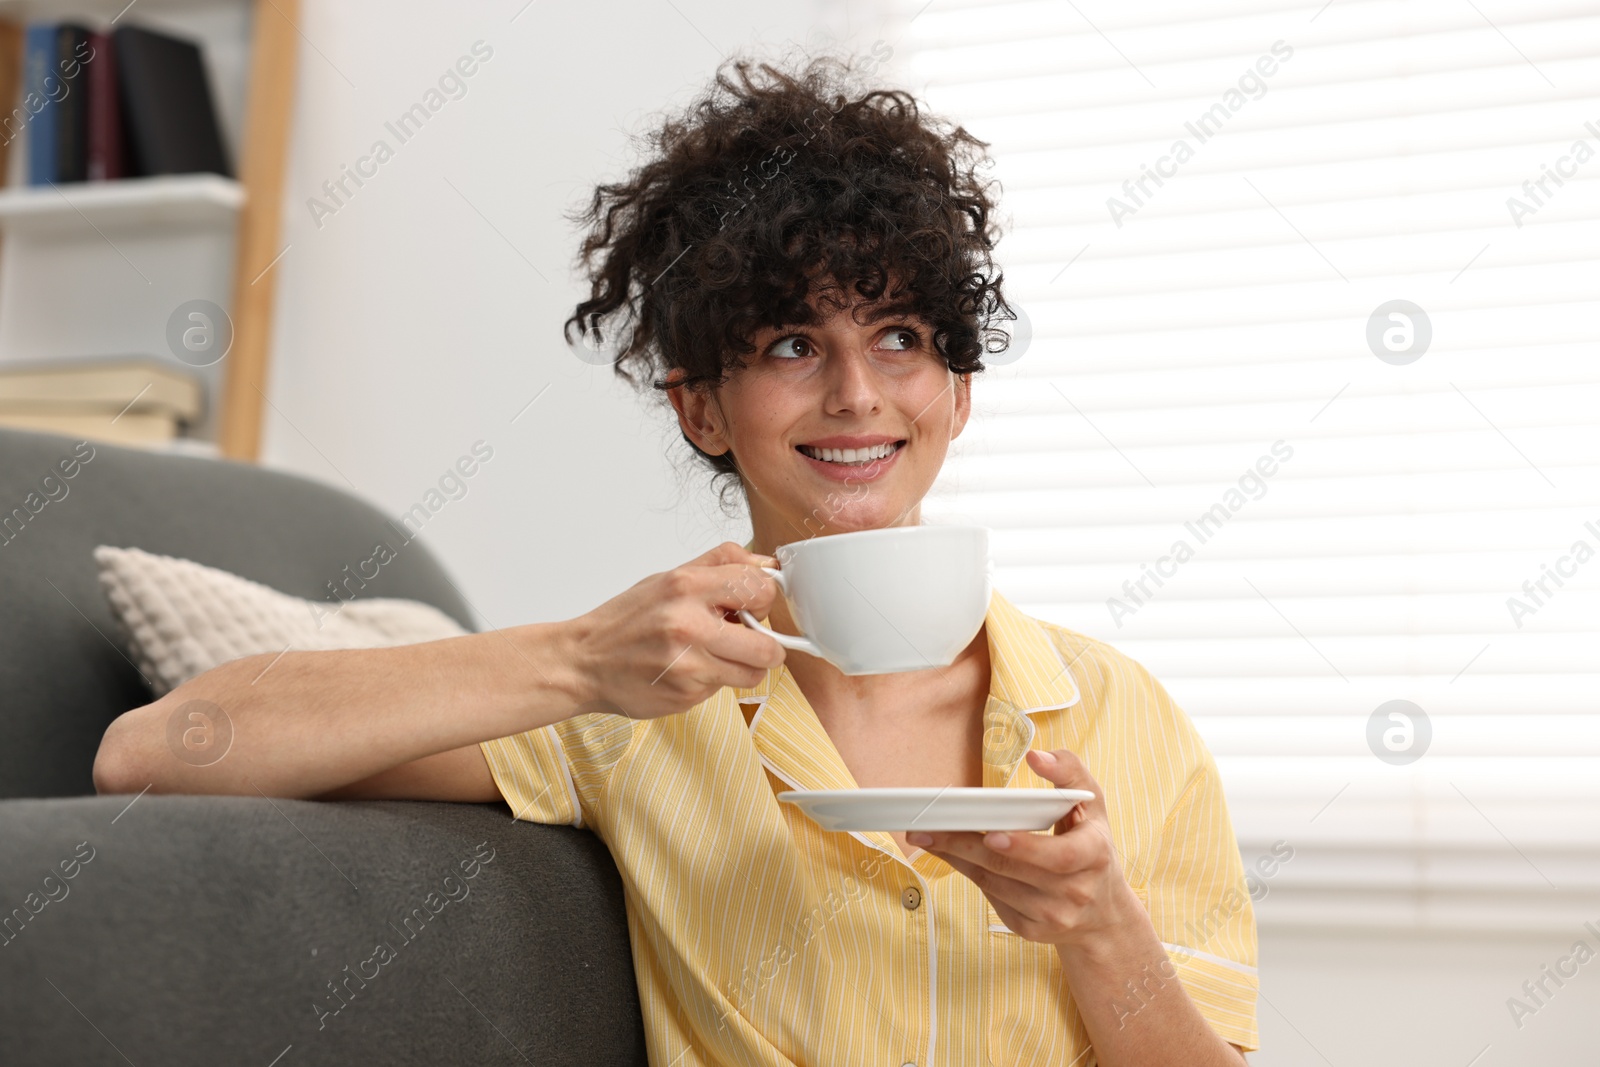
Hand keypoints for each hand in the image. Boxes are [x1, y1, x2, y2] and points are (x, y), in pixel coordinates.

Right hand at [563, 541, 785, 721]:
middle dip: (766, 644)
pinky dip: (716, 681)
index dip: (766, 599)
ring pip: (754, 673)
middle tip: (750, 639)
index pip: (761, 588)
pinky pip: (725, 688)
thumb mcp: (669, 578)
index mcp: (687, 585)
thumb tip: (767, 564)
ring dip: (746, 667)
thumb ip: (720, 565)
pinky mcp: (685, 694)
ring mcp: (688, 664)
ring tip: (721, 656)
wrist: (584, 661)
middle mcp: (689, 624)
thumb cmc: (627, 620)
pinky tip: (692, 670)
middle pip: (768, 644)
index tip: (755, 606)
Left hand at [906, 748, 1139, 947]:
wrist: (1105, 912)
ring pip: (993, 884)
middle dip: (964, 846)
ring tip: (929, 837)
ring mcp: (1053, 916)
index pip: (1059, 856)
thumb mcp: (1092, 803)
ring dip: (957, 858)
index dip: (1024, 846)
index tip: (992, 834)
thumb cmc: (1092, 845)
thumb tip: (1037, 756)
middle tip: (926, 829)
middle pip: (1010, 868)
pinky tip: (953, 856)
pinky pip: (992, 899)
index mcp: (1094, 855)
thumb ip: (1069, 771)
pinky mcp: (1031, 930)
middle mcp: (1075, 891)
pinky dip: (970, 874)